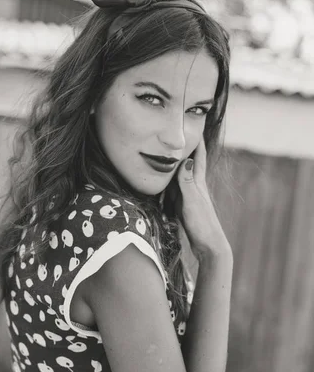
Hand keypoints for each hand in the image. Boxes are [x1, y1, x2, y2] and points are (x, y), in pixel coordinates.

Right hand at [165, 139, 230, 260]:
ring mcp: (190, 199)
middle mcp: (194, 189)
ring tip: (165, 157)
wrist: (209, 247)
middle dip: (182, 150)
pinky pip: (174, 194)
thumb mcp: (192, 202)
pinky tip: (162, 187)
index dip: (197, 141)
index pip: (197, 157)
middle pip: (187, 165)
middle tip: (176, 136)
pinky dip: (167, 187)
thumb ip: (187, 182)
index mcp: (197, 184)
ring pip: (179, 179)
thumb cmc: (202, 225)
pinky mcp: (185, 209)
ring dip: (173, 169)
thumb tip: (184, 160)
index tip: (194, 124)